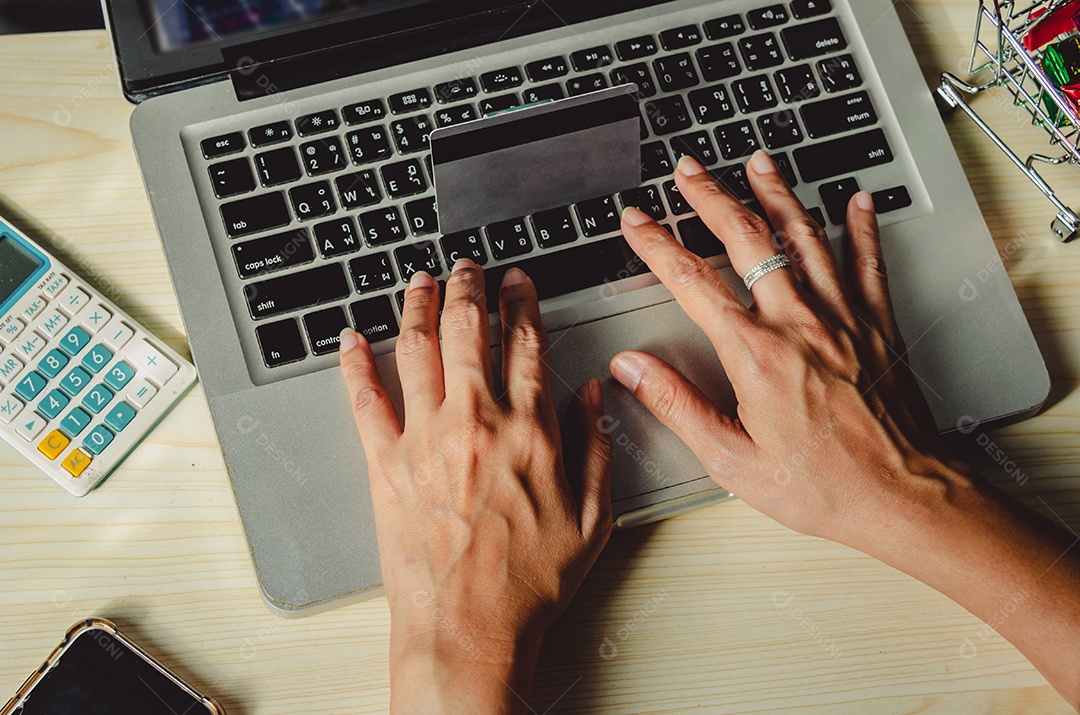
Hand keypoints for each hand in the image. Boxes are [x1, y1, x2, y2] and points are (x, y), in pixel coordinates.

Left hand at [339, 263, 611, 713]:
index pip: (527, 345)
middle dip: (469, 288)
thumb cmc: (529, 584)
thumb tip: (594, 397)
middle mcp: (475, 422)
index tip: (518, 284)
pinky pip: (364, 399)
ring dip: (417, 306)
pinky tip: (351, 340)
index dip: (522, 304)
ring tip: (420, 281)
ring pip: (416, 348)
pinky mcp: (385, 463)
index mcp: (530, 431)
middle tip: (467, 268)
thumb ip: (596, 449)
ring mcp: (425, 439)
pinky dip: (353, 364)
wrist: (469, 629)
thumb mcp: (593, 519)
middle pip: (468, 331)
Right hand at [614, 153, 1079, 708]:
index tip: (637, 223)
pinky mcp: (877, 326)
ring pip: (806, 238)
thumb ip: (676, 406)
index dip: (658, 245)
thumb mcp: (731, 460)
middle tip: (689, 171)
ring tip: (758, 163)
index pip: (693, 283)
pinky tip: (855, 199)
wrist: (903, 497)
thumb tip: (632, 370)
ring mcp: (842, 319)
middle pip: (749, 241)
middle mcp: (799, 325)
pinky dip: (861, 227)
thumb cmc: (822, 486)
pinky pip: (867, 263)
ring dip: (777, 195)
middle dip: (713, 198)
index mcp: (756, 356)